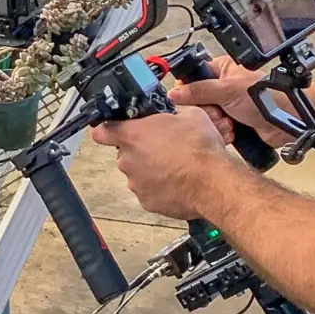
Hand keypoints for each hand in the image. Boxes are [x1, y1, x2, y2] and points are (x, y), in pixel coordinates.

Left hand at [92, 107, 238, 220]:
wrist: (213, 182)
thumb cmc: (200, 149)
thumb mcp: (188, 114)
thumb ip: (169, 112)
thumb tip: (169, 112)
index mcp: (132, 135)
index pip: (101, 132)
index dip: (107, 130)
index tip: (113, 130)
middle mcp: (128, 160)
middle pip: (125, 152)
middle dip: (140, 149)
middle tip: (163, 146)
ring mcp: (136, 183)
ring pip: (137, 172)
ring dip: (150, 169)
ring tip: (174, 165)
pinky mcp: (147, 201)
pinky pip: (148, 191)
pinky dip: (159, 187)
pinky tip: (177, 181)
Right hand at [170, 63, 294, 145]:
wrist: (285, 121)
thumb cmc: (265, 97)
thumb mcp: (226, 90)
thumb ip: (198, 90)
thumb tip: (174, 93)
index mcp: (221, 70)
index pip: (192, 78)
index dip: (188, 92)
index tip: (190, 101)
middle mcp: (222, 87)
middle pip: (196, 102)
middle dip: (205, 111)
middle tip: (218, 112)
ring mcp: (226, 106)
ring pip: (205, 118)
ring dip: (215, 123)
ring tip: (229, 121)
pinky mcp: (231, 123)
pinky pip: (215, 129)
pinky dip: (221, 132)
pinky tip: (231, 131)